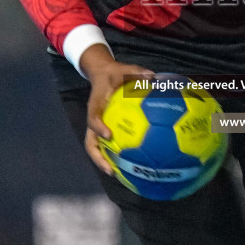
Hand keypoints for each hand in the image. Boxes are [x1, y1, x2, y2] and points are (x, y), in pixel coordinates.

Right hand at [82, 47, 155, 175]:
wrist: (102, 73)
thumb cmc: (114, 73)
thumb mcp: (125, 69)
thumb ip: (138, 73)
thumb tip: (154, 77)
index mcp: (96, 103)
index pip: (94, 117)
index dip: (99, 127)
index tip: (109, 135)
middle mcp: (94, 118)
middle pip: (90, 142)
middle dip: (98, 158)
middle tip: (111, 170)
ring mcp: (97, 126)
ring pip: (96, 148)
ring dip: (104, 162)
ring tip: (118, 175)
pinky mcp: (103, 129)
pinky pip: (106, 145)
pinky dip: (114, 156)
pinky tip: (129, 165)